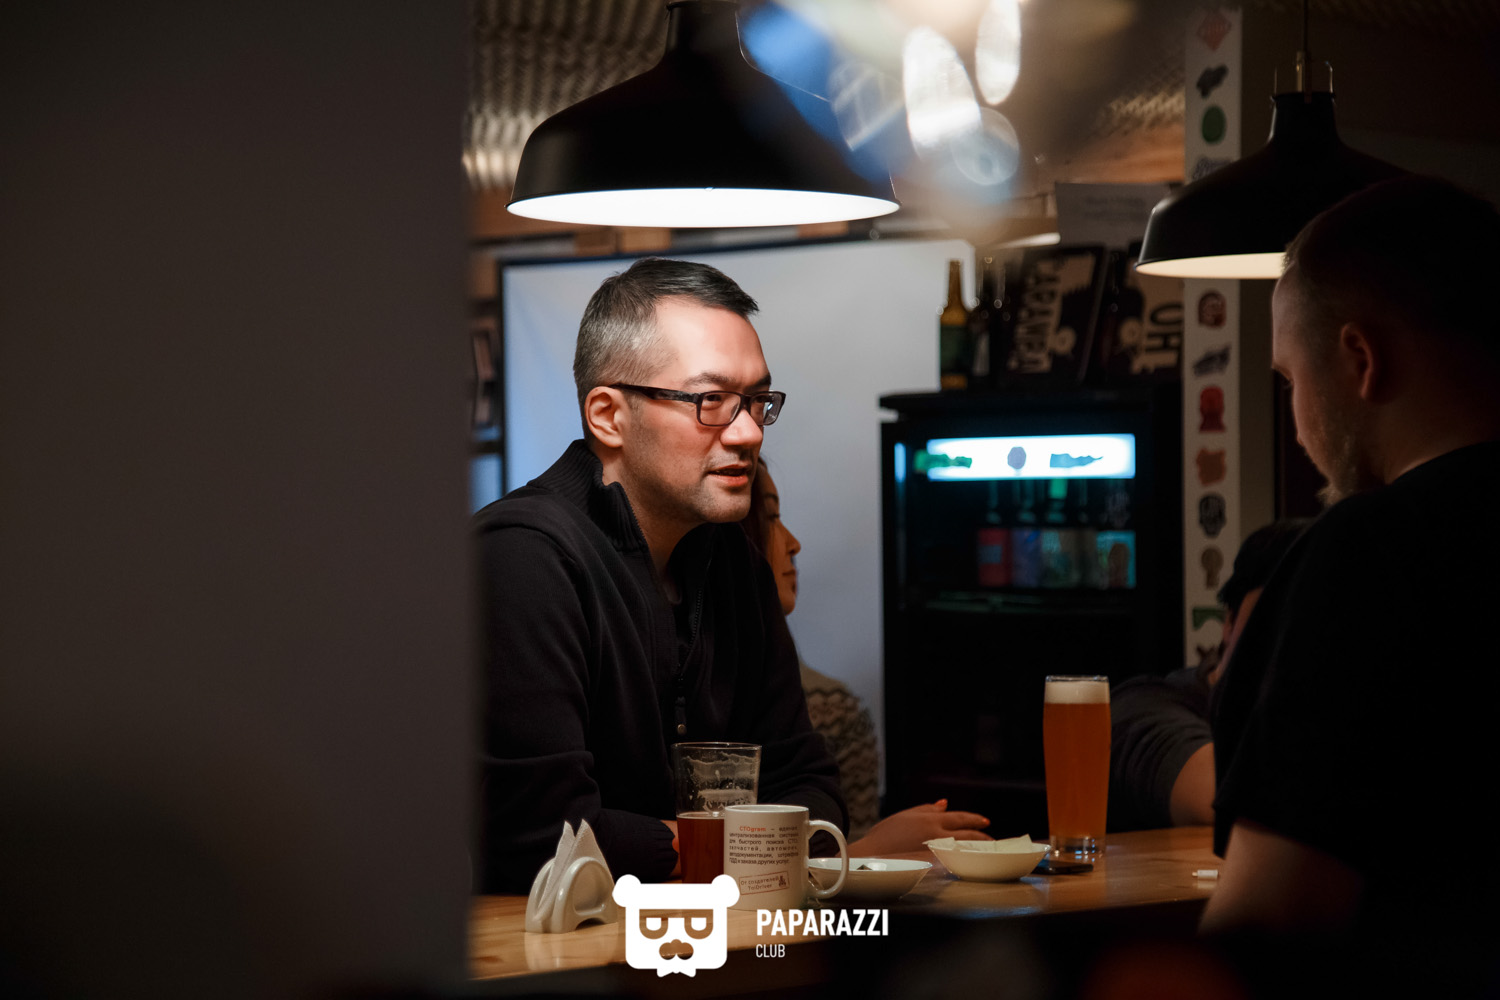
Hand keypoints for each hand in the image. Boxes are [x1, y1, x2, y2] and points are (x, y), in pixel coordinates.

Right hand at [847, 799, 991, 855]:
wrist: (871, 856)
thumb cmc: (884, 835)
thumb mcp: (905, 815)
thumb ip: (926, 809)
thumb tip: (944, 804)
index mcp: (930, 820)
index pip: (959, 817)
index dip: (974, 819)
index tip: (985, 821)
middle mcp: (936, 835)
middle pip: (966, 833)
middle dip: (982, 835)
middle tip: (992, 837)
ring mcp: (936, 852)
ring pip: (964, 848)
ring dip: (978, 848)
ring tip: (987, 850)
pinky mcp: (933, 866)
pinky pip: (955, 861)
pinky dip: (965, 859)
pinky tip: (970, 862)